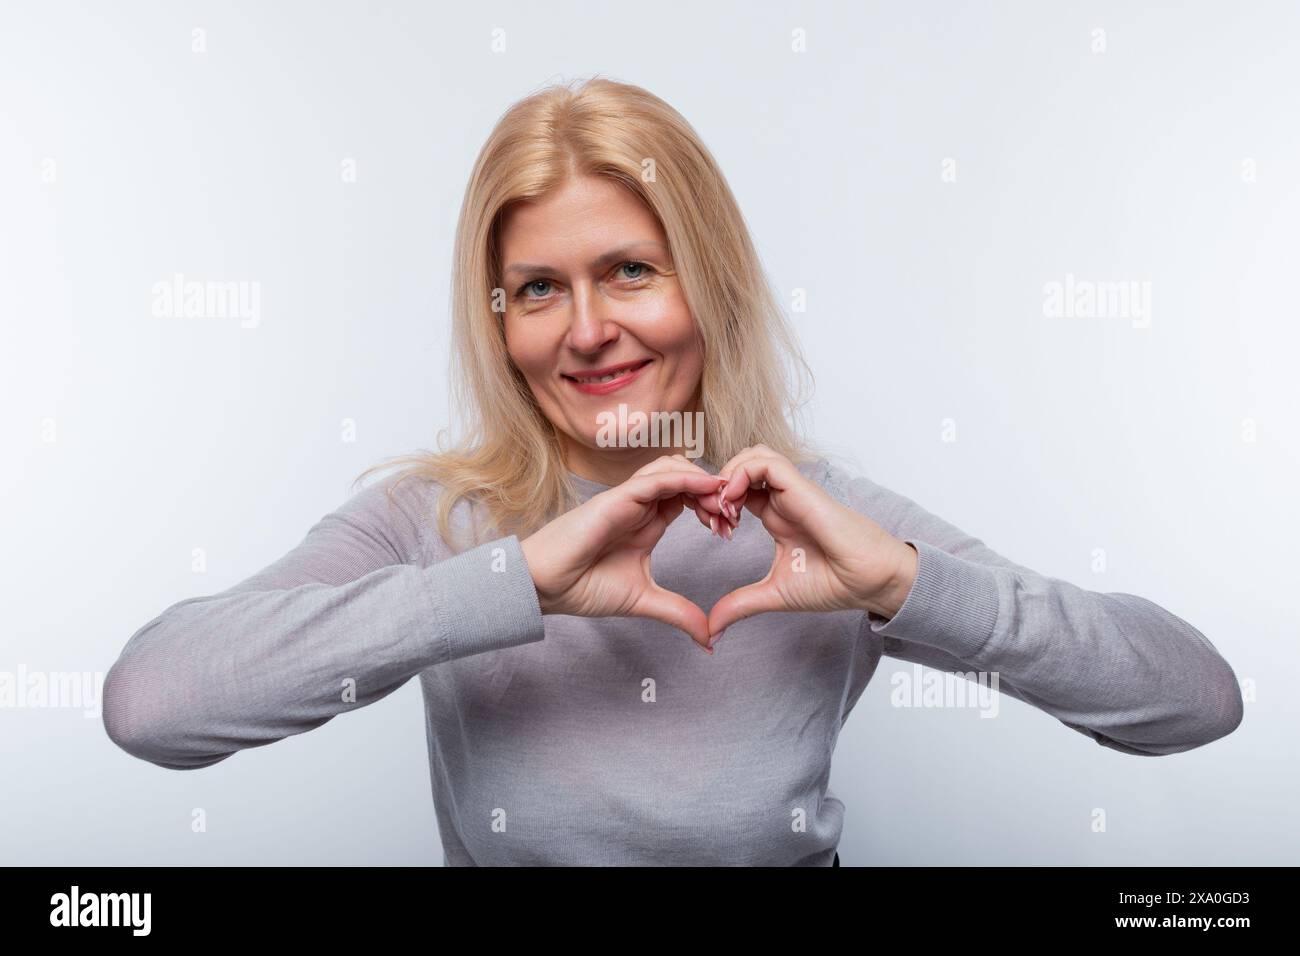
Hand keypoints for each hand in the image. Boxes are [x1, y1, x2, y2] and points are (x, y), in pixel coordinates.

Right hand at [520, 455, 730, 651]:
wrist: (545, 588)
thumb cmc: (582, 588)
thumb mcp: (644, 601)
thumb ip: (678, 613)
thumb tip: (709, 638)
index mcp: (647, 523)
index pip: (688, 499)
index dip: (713, 507)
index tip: (729, 529)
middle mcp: (639, 506)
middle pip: (686, 479)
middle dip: (715, 492)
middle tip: (732, 517)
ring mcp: (628, 499)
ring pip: (673, 469)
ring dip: (703, 482)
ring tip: (723, 504)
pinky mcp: (616, 498)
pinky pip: (655, 479)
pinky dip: (684, 478)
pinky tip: (708, 487)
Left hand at [707, 445, 917, 643]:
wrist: (870, 582)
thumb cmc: (834, 583)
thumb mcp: (774, 594)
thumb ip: (740, 605)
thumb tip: (712, 629)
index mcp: (775, 515)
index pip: (737, 490)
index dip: (717, 502)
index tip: (714, 531)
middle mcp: (782, 498)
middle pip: (741, 465)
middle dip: (717, 485)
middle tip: (712, 516)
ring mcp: (792, 491)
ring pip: (753, 455)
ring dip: (728, 475)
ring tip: (723, 508)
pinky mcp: (803, 488)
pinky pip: (767, 462)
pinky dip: (742, 474)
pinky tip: (734, 503)